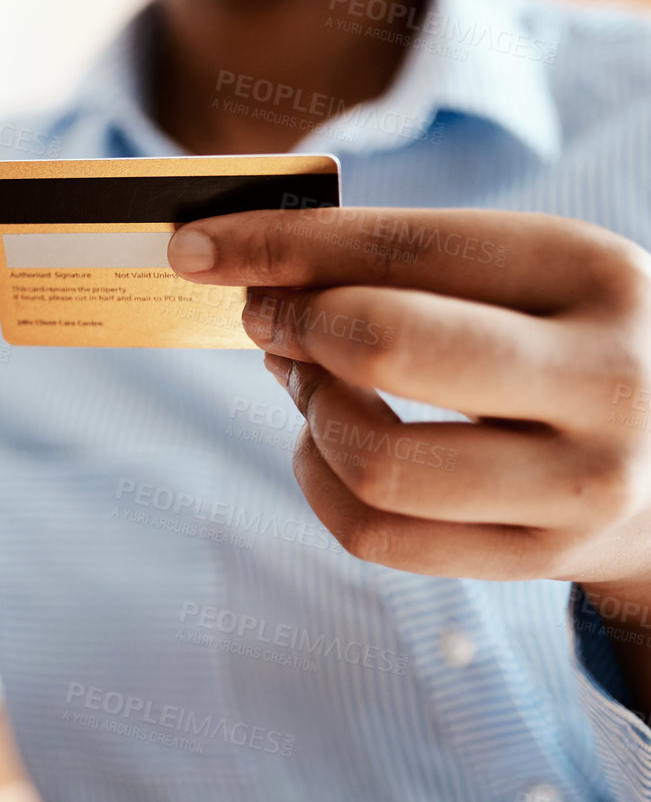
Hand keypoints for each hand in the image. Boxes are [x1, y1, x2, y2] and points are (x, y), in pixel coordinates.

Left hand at [166, 206, 650, 615]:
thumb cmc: (562, 342)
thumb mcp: (523, 275)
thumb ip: (402, 261)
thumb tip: (246, 265)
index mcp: (592, 273)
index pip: (403, 249)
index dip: (279, 245)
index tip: (198, 245)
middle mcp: (603, 378)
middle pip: (386, 343)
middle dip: (294, 322)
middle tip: (262, 316)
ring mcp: (579, 482)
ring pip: (372, 458)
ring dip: (306, 411)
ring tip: (304, 379)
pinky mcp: (541, 556)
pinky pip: (374, 534)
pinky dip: (317, 482)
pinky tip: (324, 444)